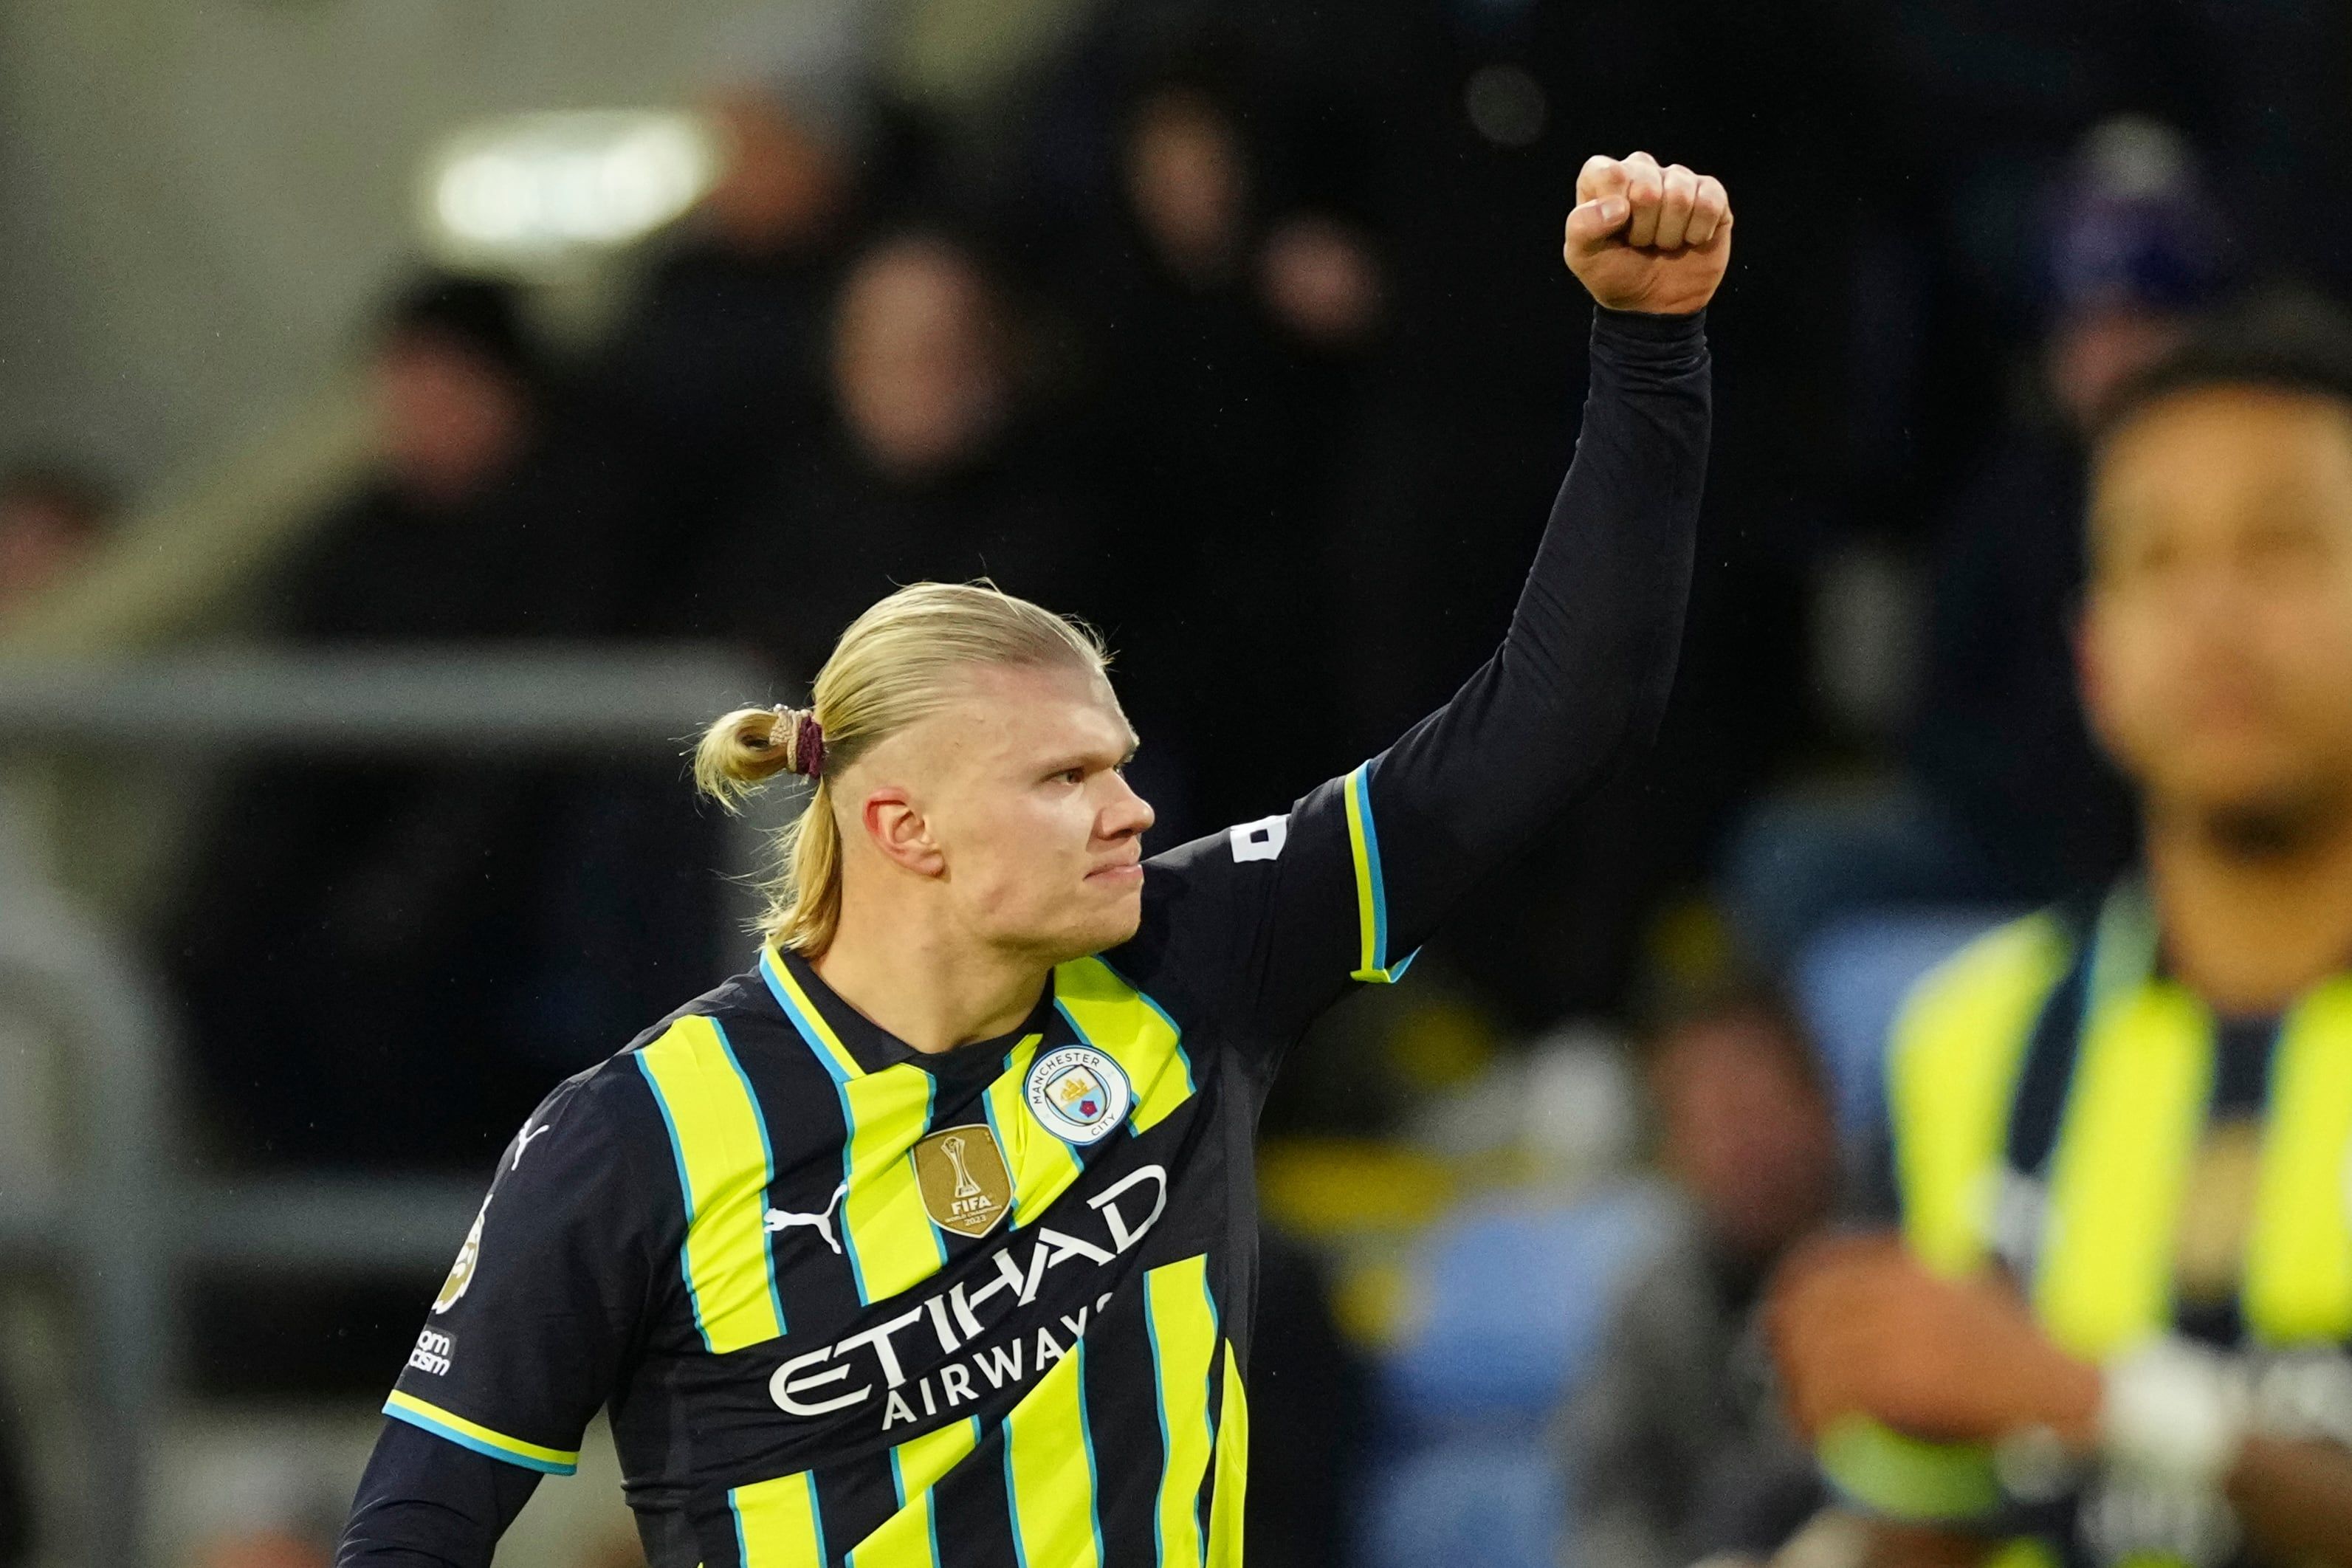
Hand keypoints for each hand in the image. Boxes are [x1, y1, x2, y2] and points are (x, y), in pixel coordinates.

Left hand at [1563, 151, 1731, 314]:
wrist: (1652, 306)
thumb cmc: (1615, 274)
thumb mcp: (1583, 257)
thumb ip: (1582, 226)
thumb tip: (1619, 206)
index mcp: (1606, 178)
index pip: (1611, 173)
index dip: (1614, 208)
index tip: (1615, 231)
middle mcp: (1643, 170)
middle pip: (1647, 188)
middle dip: (1643, 229)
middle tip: (1640, 242)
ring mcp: (1679, 180)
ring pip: (1680, 195)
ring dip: (1670, 234)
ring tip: (1662, 244)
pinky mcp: (1710, 194)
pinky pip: (1709, 202)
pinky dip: (1698, 232)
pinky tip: (1689, 240)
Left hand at [1766, 1232, 2101, 1445]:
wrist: (2081, 1392)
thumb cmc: (2024, 1350)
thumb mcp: (1963, 1291)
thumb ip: (1906, 1287)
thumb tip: (1832, 1295)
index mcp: (1912, 1261)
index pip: (1819, 1264)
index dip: (1789, 1296)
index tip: (1780, 1324)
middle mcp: (1902, 1287)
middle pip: (1806, 1311)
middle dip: (1788, 1350)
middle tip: (1790, 1384)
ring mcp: (1905, 1329)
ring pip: (1815, 1356)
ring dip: (1801, 1393)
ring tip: (1805, 1420)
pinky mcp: (1910, 1377)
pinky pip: (1836, 1395)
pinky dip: (1818, 1419)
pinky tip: (1822, 1436)